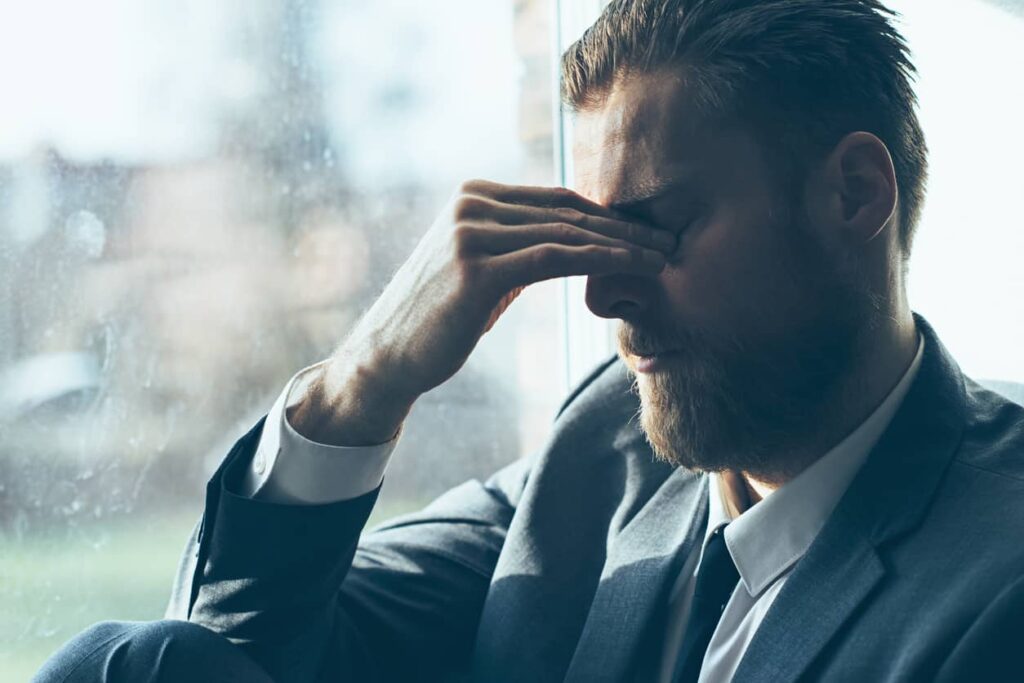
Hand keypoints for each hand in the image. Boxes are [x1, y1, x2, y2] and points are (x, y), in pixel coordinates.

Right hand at [290, 179, 674, 445]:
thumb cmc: (440, 318)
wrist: (388, 356)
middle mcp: (471, 204)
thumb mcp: (481, 268)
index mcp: (475, 195)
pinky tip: (633, 269)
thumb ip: (517, 243)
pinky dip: (600, 261)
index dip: (607, 217)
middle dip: (625, 229)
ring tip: (662, 260)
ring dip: (623, 246)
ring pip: (567, 234)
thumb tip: (569, 239)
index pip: (558, 200)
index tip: (646, 234)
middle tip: (669, 244)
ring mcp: (471, 231)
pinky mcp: (477, 267)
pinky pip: (555, 259)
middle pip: (567, 213)